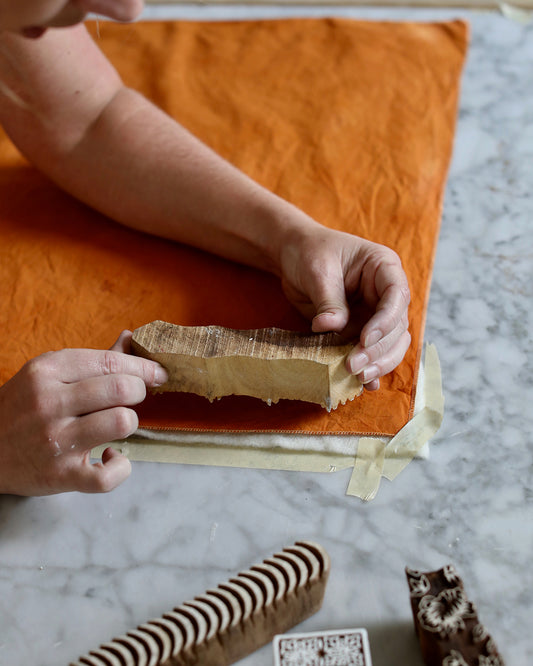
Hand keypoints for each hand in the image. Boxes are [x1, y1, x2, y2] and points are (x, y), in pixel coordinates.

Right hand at [0, 331, 167, 495]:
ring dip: (129, 423)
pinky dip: (121, 468)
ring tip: (117, 424)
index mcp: (47, 372)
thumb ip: (92, 360)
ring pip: (121, 423)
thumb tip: (132, 339)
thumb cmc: (23, 408)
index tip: (157, 373)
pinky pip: (108, 475)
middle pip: (121, 389)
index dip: (143, 367)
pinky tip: (110, 457)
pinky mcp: (59, 476)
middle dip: (138, 391)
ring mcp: (54, 441)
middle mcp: (49, 403)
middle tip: (133, 397)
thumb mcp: (48, 374)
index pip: (110, 362)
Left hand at [279, 224, 410, 390]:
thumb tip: (332, 327)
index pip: (397, 296)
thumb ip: (329, 300)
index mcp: (383, 268)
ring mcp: (375, 314)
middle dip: (377, 350)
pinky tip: (363, 385)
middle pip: (397, 327)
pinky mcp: (360, 330)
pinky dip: (369, 368)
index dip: (385, 321)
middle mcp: (386, 293)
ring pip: (390, 345)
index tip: (365, 339)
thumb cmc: (310, 252)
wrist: (294, 256)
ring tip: (358, 377)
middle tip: (353, 366)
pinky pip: (371, 352)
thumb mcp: (318, 271)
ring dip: (377, 363)